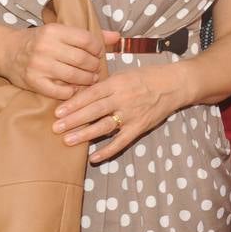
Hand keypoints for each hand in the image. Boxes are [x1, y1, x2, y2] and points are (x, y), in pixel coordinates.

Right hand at [1, 24, 111, 99]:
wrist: (8, 51)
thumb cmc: (40, 41)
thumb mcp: (61, 32)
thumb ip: (90, 35)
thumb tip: (117, 37)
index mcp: (54, 31)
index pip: (87, 40)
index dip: (97, 49)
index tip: (98, 54)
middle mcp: (46, 47)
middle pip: (82, 60)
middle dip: (94, 66)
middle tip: (95, 70)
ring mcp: (38, 65)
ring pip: (74, 76)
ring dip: (87, 80)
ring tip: (90, 79)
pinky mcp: (33, 81)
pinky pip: (59, 91)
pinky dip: (71, 92)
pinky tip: (75, 88)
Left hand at [52, 61, 188, 162]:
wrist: (174, 84)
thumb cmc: (147, 77)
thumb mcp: (125, 73)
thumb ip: (105, 84)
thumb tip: (80, 92)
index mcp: (118, 83)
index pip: (91, 94)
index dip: (74, 103)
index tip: (58, 112)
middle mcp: (123, 98)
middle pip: (94, 110)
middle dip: (74, 120)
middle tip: (56, 128)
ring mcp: (131, 114)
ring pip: (105, 126)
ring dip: (85, 134)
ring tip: (68, 141)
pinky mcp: (139, 127)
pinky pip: (121, 141)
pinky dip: (108, 150)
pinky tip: (94, 157)